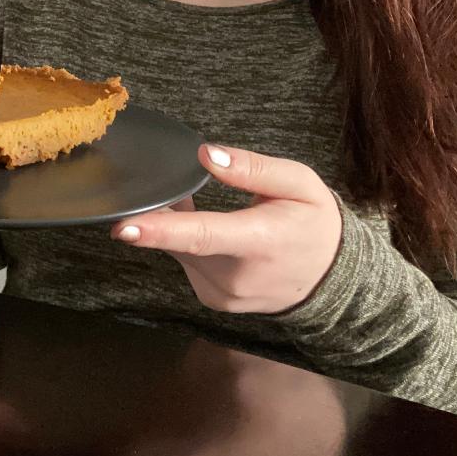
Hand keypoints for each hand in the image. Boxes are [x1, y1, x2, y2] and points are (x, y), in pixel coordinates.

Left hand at [112, 144, 341, 313]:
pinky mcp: (214, 300)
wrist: (333, 280)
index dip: (159, 230)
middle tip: (175, 188)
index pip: (202, 236)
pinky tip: (209, 231)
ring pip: (179, 250)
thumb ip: (252, 168)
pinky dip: (188, 244)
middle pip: (180, 239)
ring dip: (179, 227)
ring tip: (211, 210)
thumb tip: (205, 155)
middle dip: (166, 212)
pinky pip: (186, 261)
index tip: (123, 227)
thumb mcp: (298, 183)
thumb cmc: (314, 222)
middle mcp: (236, 275)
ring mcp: (223, 295)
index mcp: (258, 241)